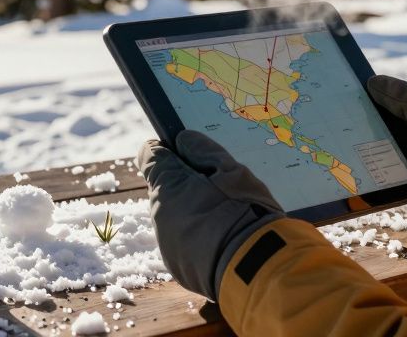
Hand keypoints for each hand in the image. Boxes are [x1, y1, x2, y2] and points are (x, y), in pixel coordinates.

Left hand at [137, 130, 283, 300]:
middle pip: (166, 188)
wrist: (255, 267)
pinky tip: (222, 238)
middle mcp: (159, 213)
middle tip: (219, 188)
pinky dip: (197, 236)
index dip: (167, 150)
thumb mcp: (234, 171)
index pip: (151, 155)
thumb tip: (183, 139)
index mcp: (169, 184)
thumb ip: (204, 150)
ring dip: (193, 211)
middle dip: (186, 184)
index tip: (184, 150)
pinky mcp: (176, 265)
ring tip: (225, 217)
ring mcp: (166, 242)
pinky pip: (182, 241)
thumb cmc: (246, 211)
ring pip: (175, 216)